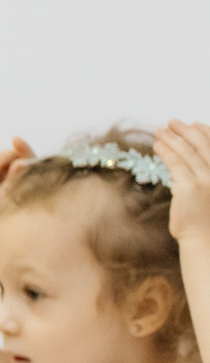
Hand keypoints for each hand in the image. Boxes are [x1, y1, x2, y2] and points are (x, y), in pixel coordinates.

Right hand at [0, 138, 33, 222]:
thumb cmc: (7, 212)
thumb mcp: (13, 195)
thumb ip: (17, 177)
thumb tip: (21, 162)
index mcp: (31, 172)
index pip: (29, 156)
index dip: (23, 147)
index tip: (16, 140)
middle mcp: (16, 169)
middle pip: (9, 155)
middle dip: (0, 159)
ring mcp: (0, 170)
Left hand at [157, 120, 209, 245]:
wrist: (205, 240)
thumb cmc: (206, 219)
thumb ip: (205, 176)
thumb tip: (192, 162)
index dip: (205, 132)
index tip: (194, 123)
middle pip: (202, 145)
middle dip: (186, 131)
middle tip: (172, 122)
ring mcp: (206, 180)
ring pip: (187, 152)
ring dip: (172, 139)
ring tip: (160, 131)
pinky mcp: (189, 187)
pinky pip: (176, 163)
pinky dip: (166, 151)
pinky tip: (157, 145)